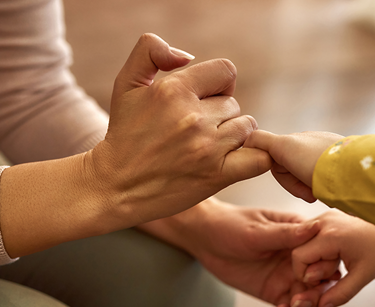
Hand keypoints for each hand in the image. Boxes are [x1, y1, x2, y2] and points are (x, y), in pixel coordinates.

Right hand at [89, 33, 271, 227]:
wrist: (115, 185)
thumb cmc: (123, 133)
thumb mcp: (126, 83)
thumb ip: (150, 51)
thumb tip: (186, 55)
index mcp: (174, 89)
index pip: (226, 71)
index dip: (218, 84)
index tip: (203, 100)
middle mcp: (193, 117)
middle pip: (233, 103)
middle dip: (220, 114)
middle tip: (195, 131)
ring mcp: (208, 147)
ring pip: (247, 128)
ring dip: (234, 136)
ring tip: (208, 147)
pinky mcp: (218, 175)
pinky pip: (259, 159)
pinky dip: (255, 158)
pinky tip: (236, 161)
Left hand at [137, 198, 333, 306]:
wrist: (205, 239)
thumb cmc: (231, 225)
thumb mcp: (257, 231)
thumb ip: (286, 234)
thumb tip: (316, 228)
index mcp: (301, 235)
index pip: (324, 253)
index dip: (324, 268)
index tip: (312, 278)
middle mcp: (299, 257)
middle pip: (320, 280)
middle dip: (315, 294)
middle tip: (299, 302)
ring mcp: (288, 275)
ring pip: (307, 297)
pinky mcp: (275, 291)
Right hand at [243, 130, 342, 201]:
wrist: (353, 173)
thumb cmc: (316, 161)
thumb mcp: (283, 146)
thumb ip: (261, 140)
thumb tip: (246, 139)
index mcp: (301, 138)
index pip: (277, 158)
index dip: (281, 174)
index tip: (291, 181)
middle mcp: (315, 144)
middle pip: (291, 170)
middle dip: (296, 185)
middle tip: (308, 194)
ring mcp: (330, 156)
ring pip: (307, 179)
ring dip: (309, 189)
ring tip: (319, 195)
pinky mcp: (343, 168)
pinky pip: (325, 182)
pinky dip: (322, 190)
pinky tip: (329, 193)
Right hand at [285, 210, 374, 306]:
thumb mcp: (363, 276)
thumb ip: (341, 293)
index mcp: (331, 235)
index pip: (299, 258)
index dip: (306, 275)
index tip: (324, 281)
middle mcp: (324, 221)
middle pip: (298, 250)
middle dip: (310, 267)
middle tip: (332, 272)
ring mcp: (324, 217)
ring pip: (302, 243)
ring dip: (314, 258)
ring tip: (335, 262)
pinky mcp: (327, 217)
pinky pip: (310, 237)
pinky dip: (317, 249)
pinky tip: (334, 255)